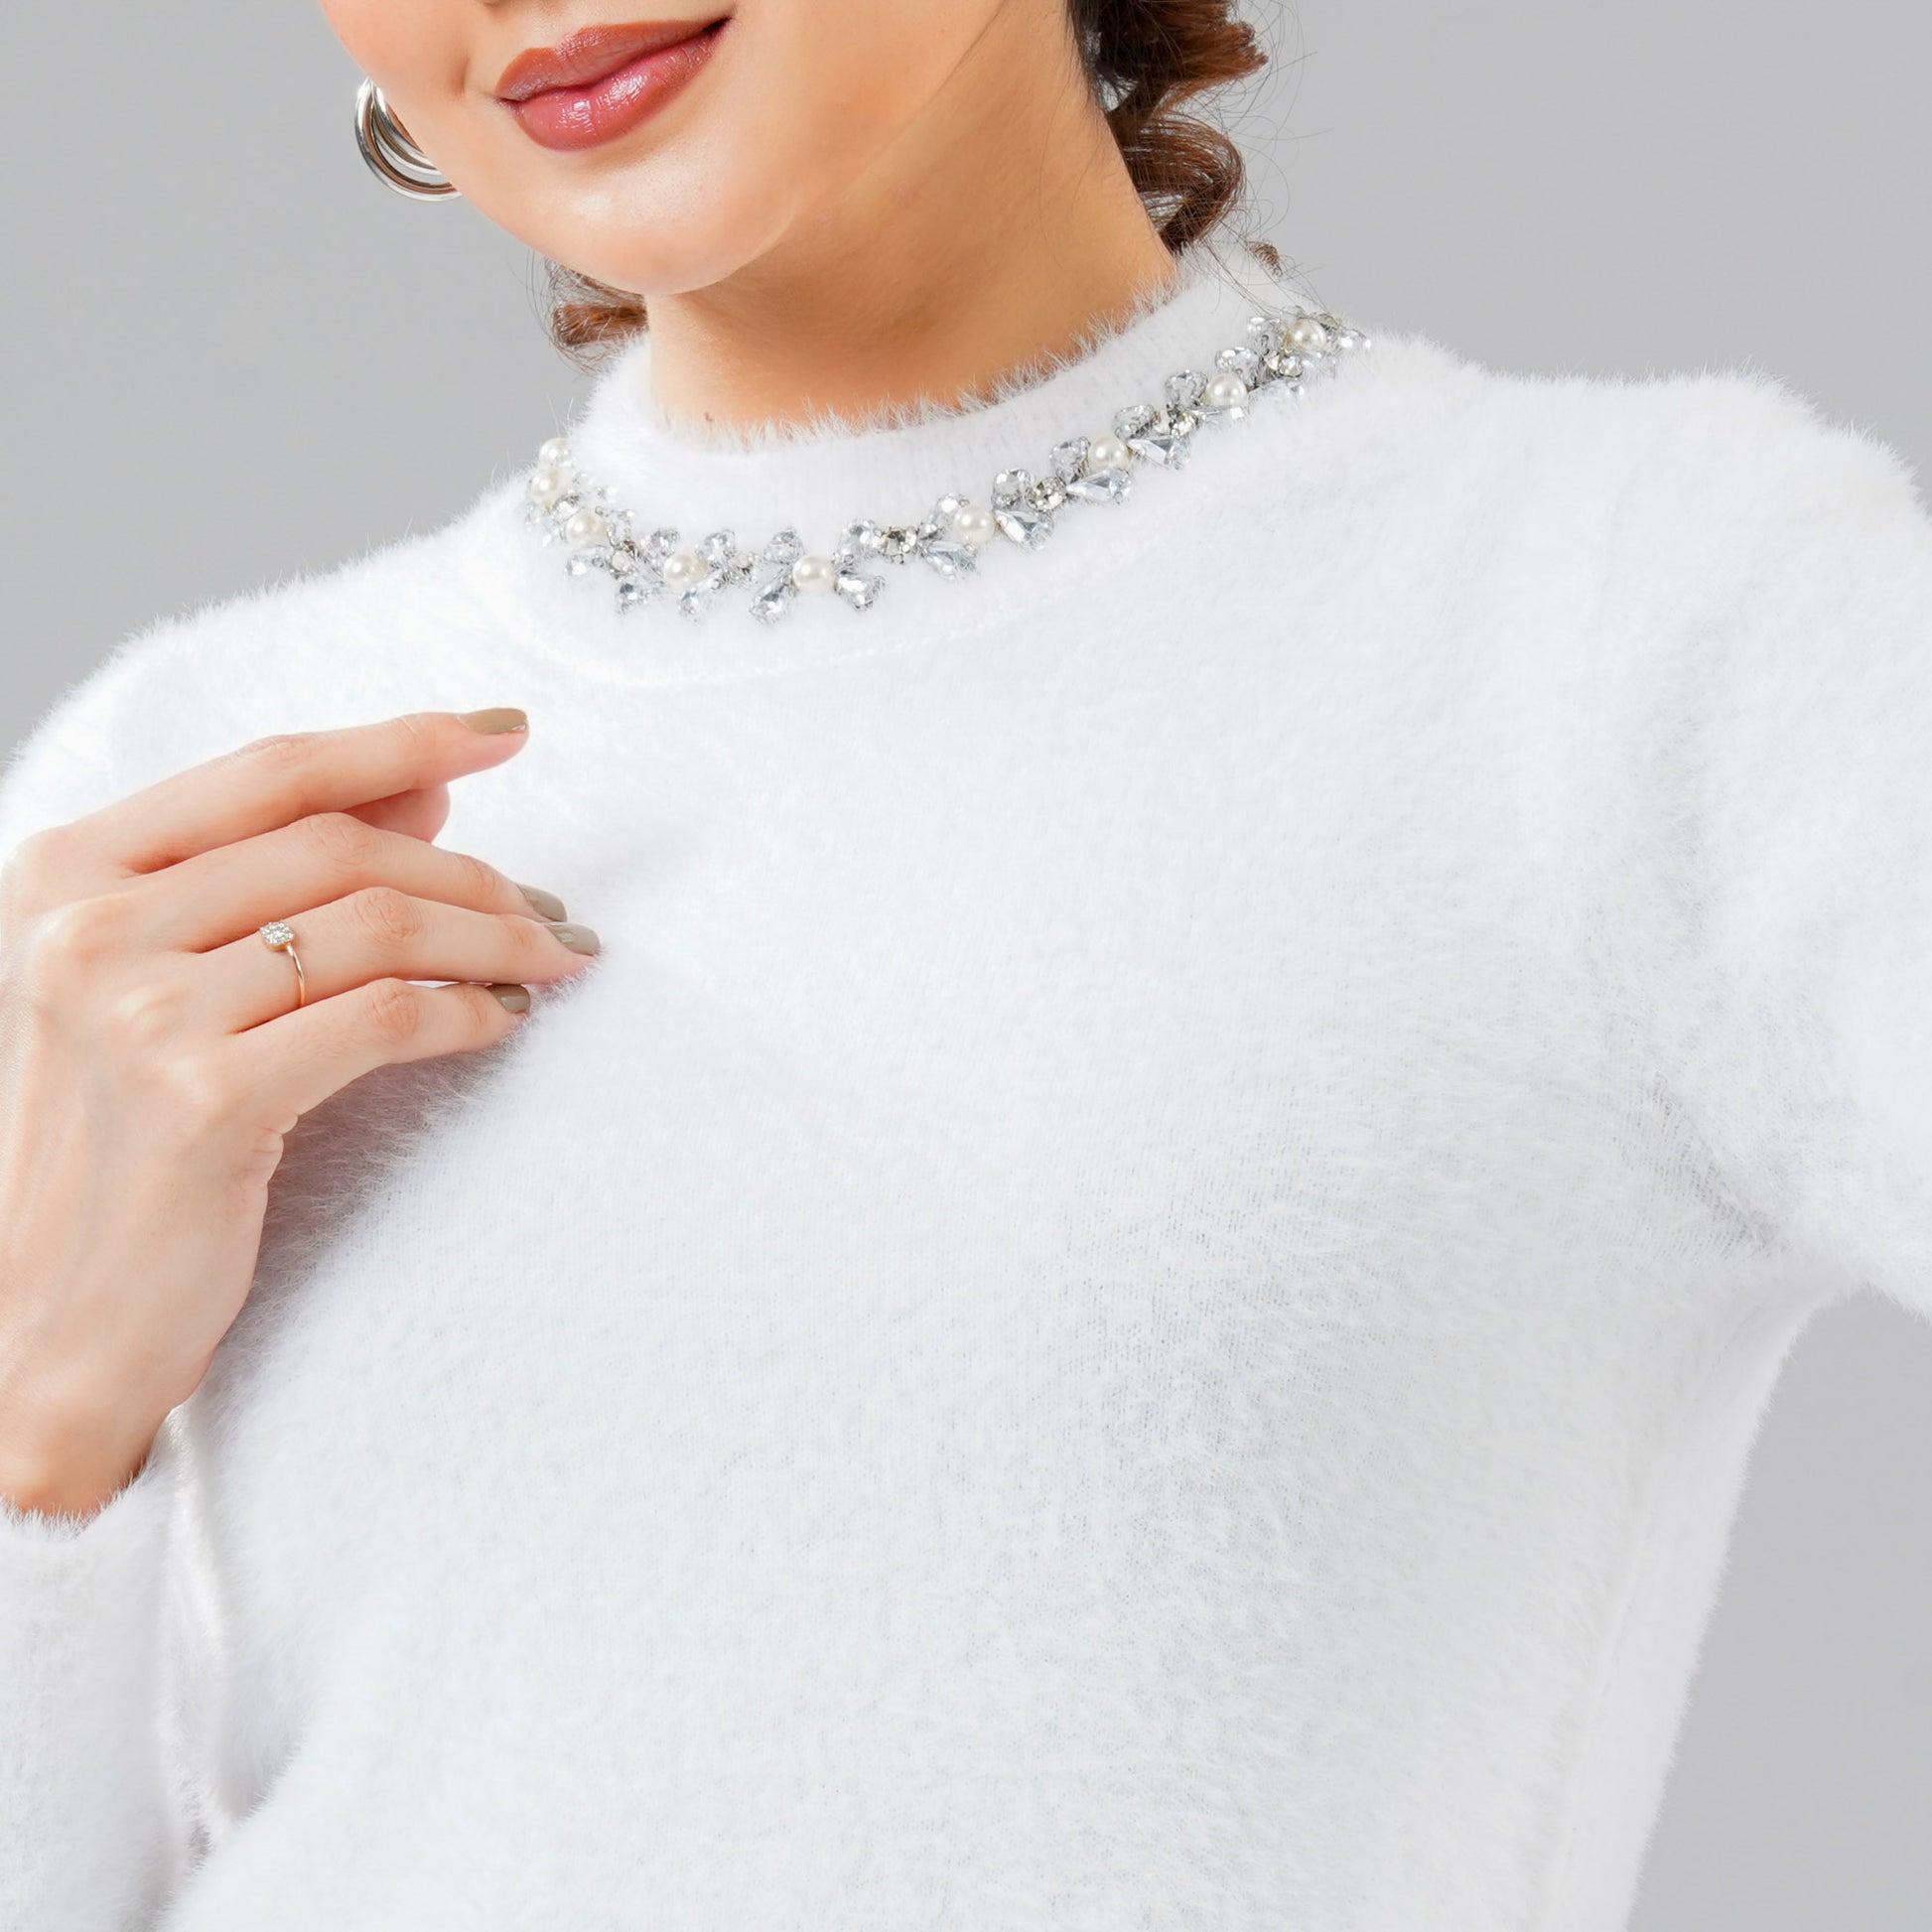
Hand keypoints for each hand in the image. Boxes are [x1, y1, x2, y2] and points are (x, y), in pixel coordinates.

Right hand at [0, 707, 596, 1517]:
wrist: (35, 1328)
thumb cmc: (110, 1149)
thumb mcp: (156, 985)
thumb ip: (271, 877)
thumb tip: (423, 788)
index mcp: (63, 872)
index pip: (268, 772)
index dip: (402, 739)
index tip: (506, 731)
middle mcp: (88, 927)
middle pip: (340, 847)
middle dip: (472, 871)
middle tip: (552, 910)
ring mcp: (139, 1013)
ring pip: (377, 926)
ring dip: (493, 938)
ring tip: (552, 960)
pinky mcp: (206, 1103)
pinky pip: (385, 1018)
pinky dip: (466, 1012)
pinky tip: (500, 1023)